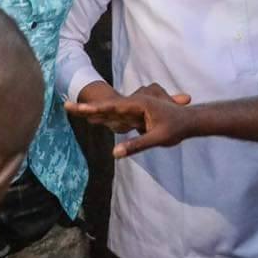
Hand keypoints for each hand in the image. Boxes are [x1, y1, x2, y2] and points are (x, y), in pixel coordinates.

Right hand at [64, 83, 192, 156]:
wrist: (190, 120)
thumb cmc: (176, 128)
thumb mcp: (156, 138)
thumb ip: (136, 145)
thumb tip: (115, 153)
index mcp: (138, 104)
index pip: (111, 107)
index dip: (94, 108)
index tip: (79, 109)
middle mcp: (134, 103)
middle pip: (106, 106)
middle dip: (87, 107)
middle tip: (67, 106)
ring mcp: (134, 108)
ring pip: (109, 110)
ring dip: (92, 110)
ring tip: (70, 108)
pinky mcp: (136, 115)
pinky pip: (115, 115)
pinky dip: (101, 115)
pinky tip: (90, 117)